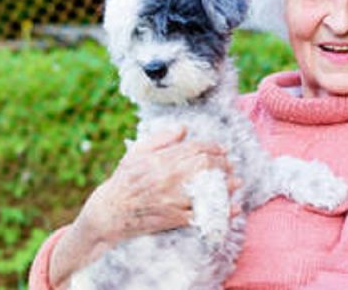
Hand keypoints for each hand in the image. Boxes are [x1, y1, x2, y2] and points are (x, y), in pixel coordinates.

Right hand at [79, 125, 238, 243]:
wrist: (110, 212)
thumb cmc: (124, 180)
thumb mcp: (137, 153)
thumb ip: (161, 138)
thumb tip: (183, 128)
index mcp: (162, 160)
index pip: (195, 148)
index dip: (213, 147)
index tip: (223, 149)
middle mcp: (169, 177)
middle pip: (206, 166)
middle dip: (223, 164)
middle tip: (230, 165)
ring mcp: (173, 198)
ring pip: (207, 189)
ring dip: (226, 186)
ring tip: (236, 183)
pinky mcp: (175, 218)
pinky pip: (202, 214)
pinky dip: (220, 212)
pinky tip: (232, 208)